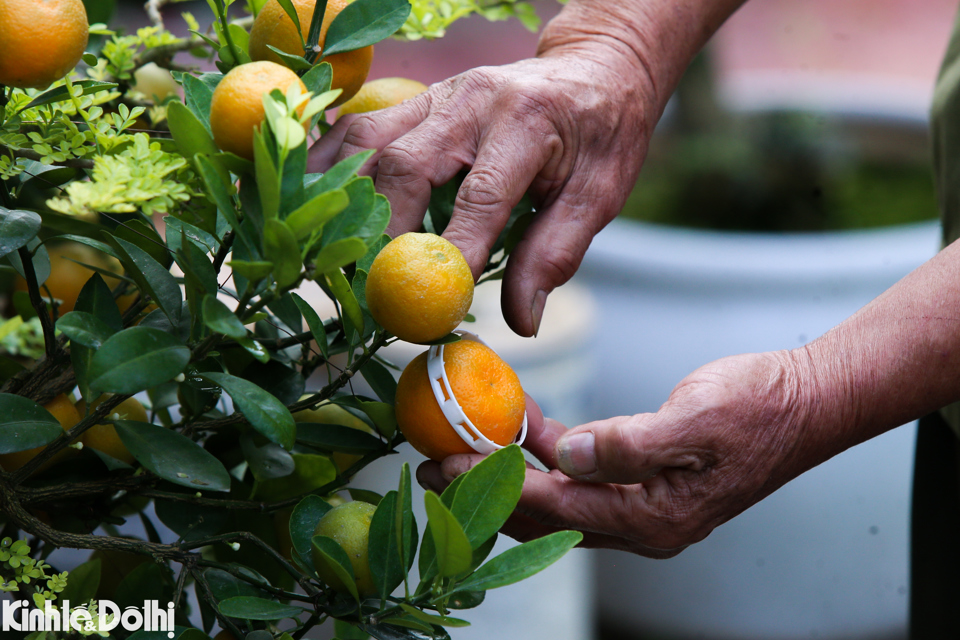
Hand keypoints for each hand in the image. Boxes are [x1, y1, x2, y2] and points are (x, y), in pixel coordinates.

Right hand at [309, 40, 655, 336]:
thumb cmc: (602, 135)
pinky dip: (331, 164)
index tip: (436, 305)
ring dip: (345, 199)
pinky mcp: (418, 99)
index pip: (482, 196)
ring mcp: (438, 93)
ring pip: (369, 140)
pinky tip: (313, 200)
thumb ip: (556, 254)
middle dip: (385, 232)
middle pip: (406, 163)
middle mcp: (473, 100)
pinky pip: (359, 128)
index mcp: (529, 122)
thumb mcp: (599, 195)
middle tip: (376, 289)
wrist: (596, 68)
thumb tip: (521, 321)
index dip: (454, 253)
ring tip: (331, 252)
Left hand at [418, 350, 836, 557]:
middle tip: (429, 467)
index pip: (553, 506)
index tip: (444, 462)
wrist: (805, 404)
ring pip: (555, 497)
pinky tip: (521, 423)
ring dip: (508, 472)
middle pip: (543, 515)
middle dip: (484, 492)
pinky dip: (546, 452)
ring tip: (461, 445)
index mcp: (651, 517)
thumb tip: (568, 455)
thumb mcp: (697, 417)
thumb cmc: (759, 407)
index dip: (492, 483)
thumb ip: (630, 444)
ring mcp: (641, 506)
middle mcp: (641, 524)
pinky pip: (580, 475)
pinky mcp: (642, 482)